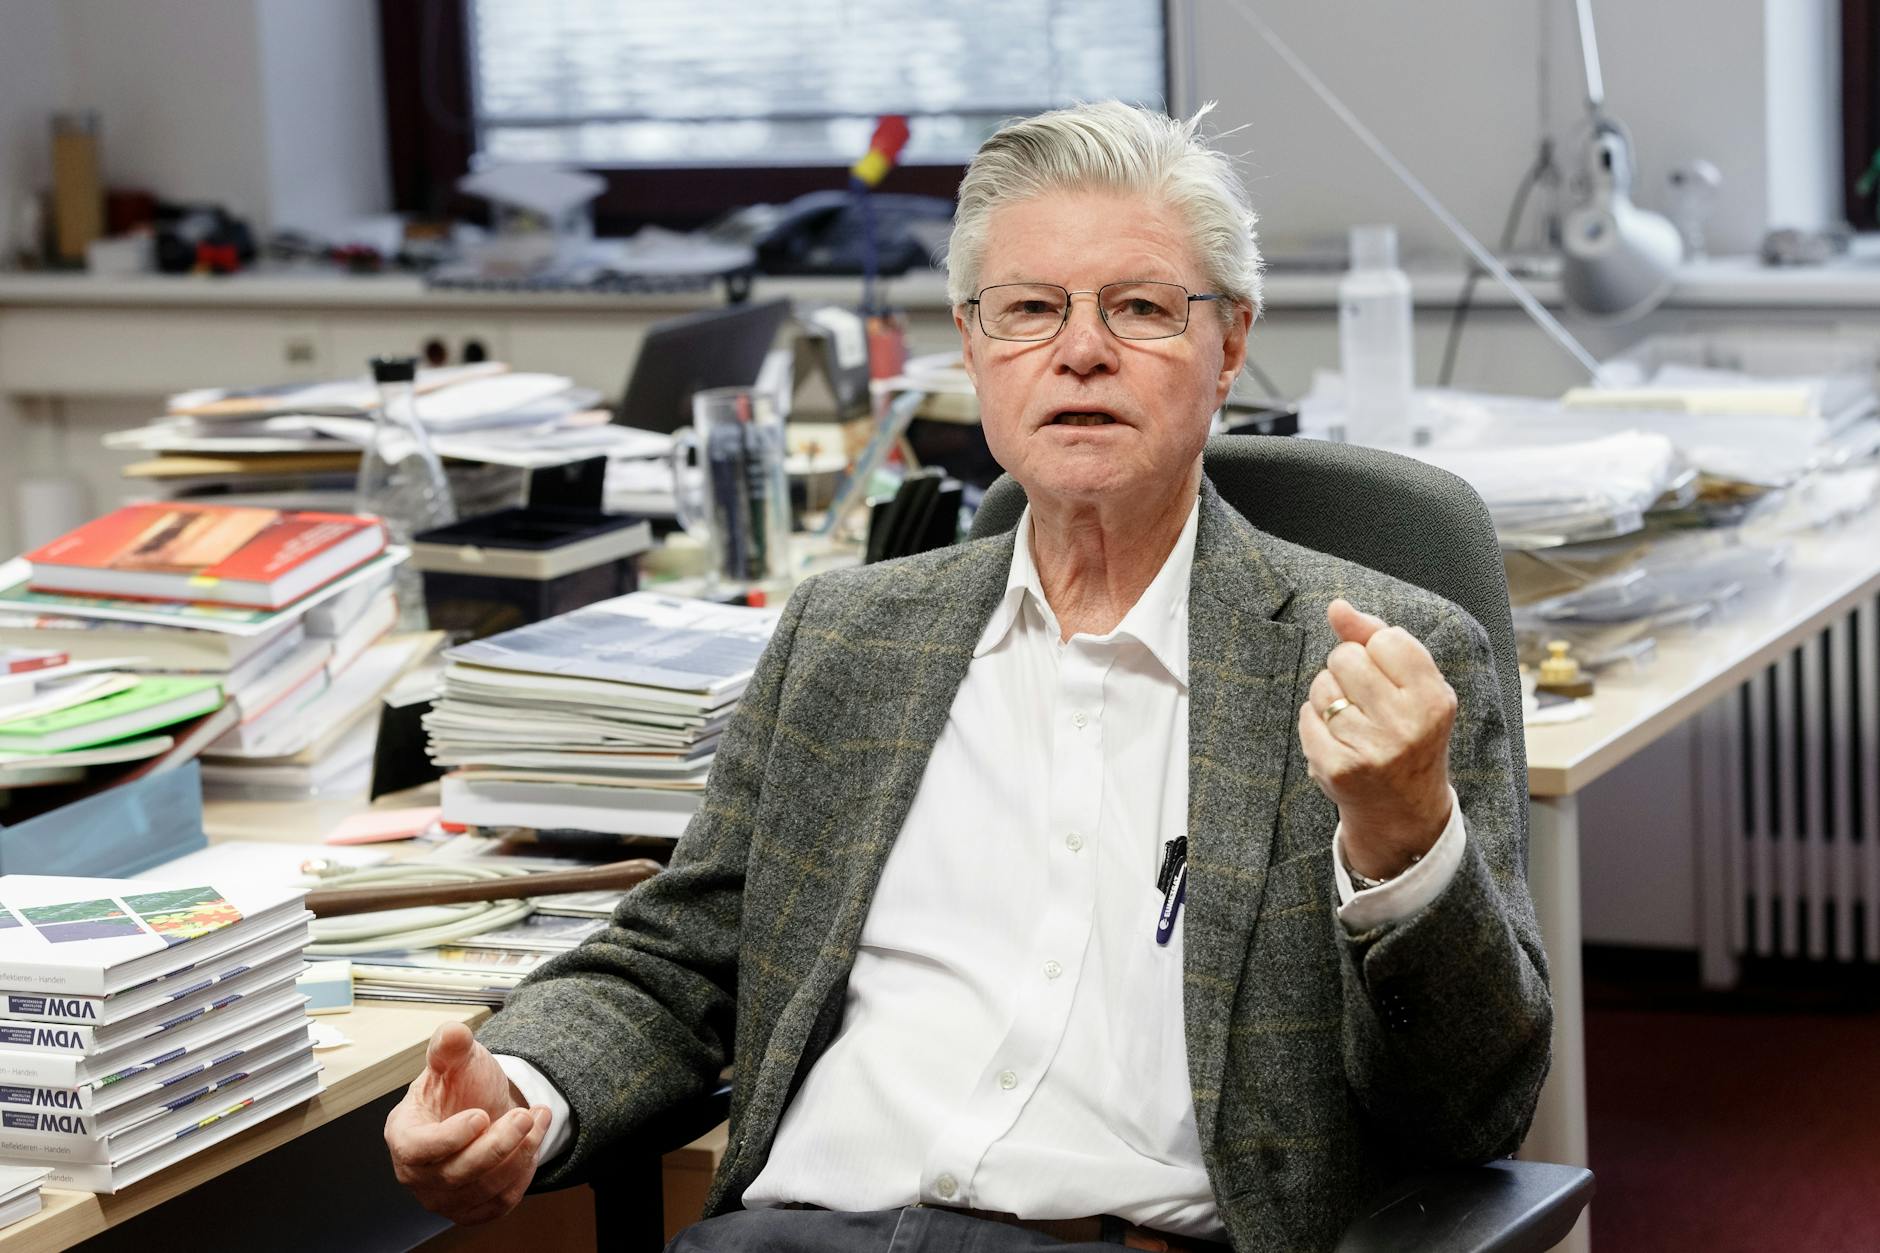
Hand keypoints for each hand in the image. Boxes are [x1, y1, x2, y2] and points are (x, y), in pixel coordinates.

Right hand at [385, 1023, 551, 1225]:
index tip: (481, 1115)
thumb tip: (453, 1033)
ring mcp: (442, 1197)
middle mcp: (416, 1173)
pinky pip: (500, 1203)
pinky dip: (522, 1174)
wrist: (481, 1108)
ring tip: (537, 1119)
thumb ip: (450, 1045)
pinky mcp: (469, 1209)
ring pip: (483, 1191)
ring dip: (518, 1156)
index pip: (416, 1149)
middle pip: (456, 1174)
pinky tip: (532, 1144)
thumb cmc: (460, 1086)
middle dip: (497, 1145)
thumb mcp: (457, 1059)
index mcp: (403, 1134)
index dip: (449, 1138)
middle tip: (526, 1115)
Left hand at [1297, 599, 1456, 879]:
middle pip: (1345, 657)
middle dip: (1347, 670)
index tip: (1387, 676)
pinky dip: (1314, 721)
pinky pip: (1306, 716)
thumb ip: (1376, 637)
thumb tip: (1336, 606)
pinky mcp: (1337, 768)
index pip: (1385, 639)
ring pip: (1321, 685)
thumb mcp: (1412, 685)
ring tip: (1352, 721)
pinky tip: (1336, 738)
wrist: (1402, 808)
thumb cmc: (1407, 731)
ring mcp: (1371, 749)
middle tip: (1365, 700)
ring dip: (1328, 696)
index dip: (1377, 652)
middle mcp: (1407, 725)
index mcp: (1434, 699)